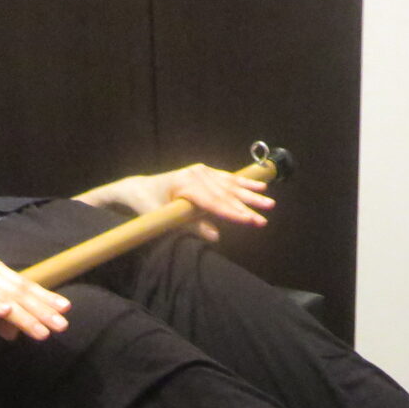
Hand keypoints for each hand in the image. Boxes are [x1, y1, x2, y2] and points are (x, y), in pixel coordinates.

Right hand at [0, 252, 69, 340]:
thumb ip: (1, 322)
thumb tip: (17, 334)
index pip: (23, 284)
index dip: (45, 297)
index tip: (65, 310)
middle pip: (17, 290)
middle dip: (41, 309)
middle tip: (60, 325)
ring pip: (1, 297)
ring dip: (23, 315)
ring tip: (41, 330)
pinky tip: (7, 312)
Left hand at [142, 164, 273, 241]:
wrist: (139, 188)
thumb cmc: (148, 206)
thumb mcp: (165, 220)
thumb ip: (191, 227)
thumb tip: (215, 237)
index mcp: (185, 184)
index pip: (214, 202)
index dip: (233, 213)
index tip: (249, 221)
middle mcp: (195, 174)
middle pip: (226, 194)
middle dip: (247, 208)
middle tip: (264, 219)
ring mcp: (200, 171)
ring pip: (230, 185)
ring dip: (251, 195)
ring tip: (268, 203)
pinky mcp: (204, 171)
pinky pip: (227, 178)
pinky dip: (244, 184)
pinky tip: (260, 187)